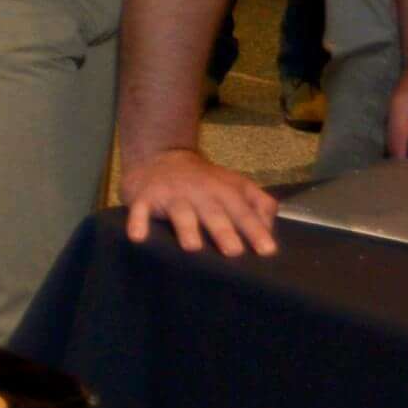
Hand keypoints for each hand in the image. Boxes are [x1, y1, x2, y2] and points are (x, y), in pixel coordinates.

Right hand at [119, 144, 280, 256]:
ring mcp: (171, 194)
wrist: (160, 156)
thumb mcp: (236, 185)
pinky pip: (140, 210)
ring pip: (180, 212)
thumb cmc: (203, 181)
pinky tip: (137, 236)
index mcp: (225, 191)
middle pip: (213, 212)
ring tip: (192, 246)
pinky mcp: (144, 197)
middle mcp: (200, 192)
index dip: (255, 230)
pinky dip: (137, 222)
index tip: (267, 251)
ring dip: (186, 228)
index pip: (243, 212)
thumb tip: (270, 229)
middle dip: (223, 230)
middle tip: (233, 251)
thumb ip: (259, 204)